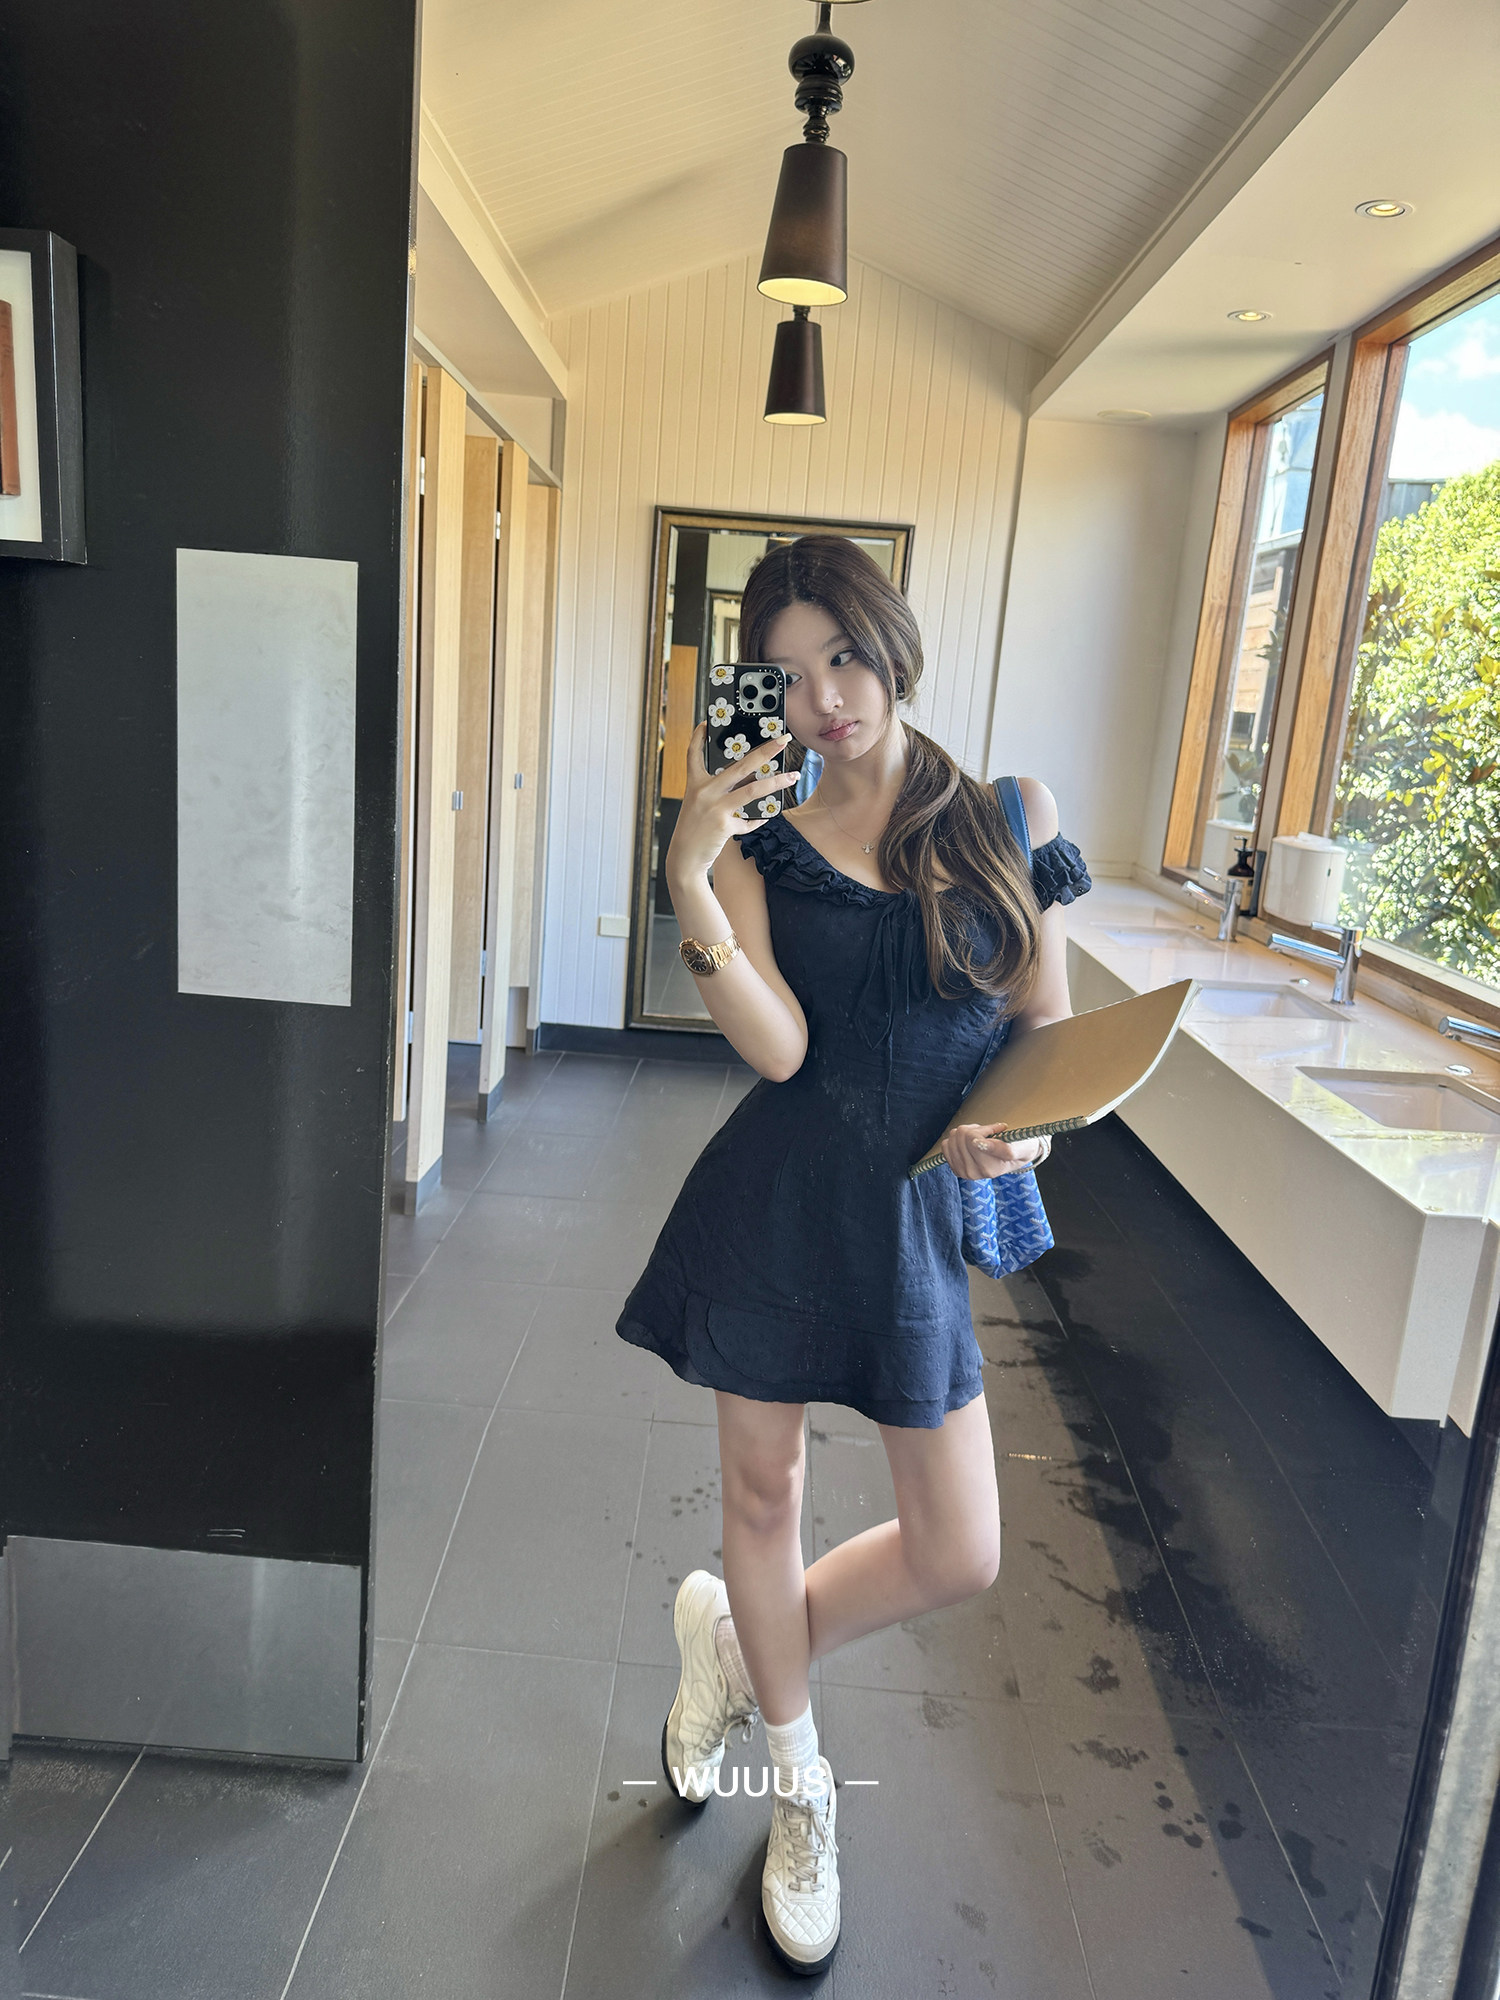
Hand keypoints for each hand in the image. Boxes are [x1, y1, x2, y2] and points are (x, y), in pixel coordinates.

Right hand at [665, 721, 798, 885]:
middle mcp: (704, 792)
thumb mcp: (700, 806)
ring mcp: (715, 807)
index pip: (693, 754)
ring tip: (793, 776)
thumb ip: (718, 792)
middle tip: (784, 740)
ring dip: (776, 782)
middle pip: (741, 765)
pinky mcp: (724, 824)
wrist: (684, 859)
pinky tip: (764, 817)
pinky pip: (749, 819)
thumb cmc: (693, 831)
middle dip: (765, 750)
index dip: (698, 737)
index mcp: (694, 784)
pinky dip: (758, 818)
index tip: (707, 723)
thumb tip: (748, 781)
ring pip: (753, 789)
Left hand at [941, 1123, 1043, 1180]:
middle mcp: (974, 1173)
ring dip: (967, 1132)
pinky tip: (971, 1142)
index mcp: (989, 1169)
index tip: (998, 1130)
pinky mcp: (955, 1167)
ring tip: (982, 1137)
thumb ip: (1005, 1149)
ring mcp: (963, 1172)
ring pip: (953, 1137)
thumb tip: (978, 1143)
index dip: (983, 1130)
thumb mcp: (1022, 1148)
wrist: (1017, 1157)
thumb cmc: (1022, 1149)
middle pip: (962, 1135)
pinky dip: (957, 1138)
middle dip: (977, 1129)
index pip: (972, 1139)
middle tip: (990, 1133)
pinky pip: (946, 1144)